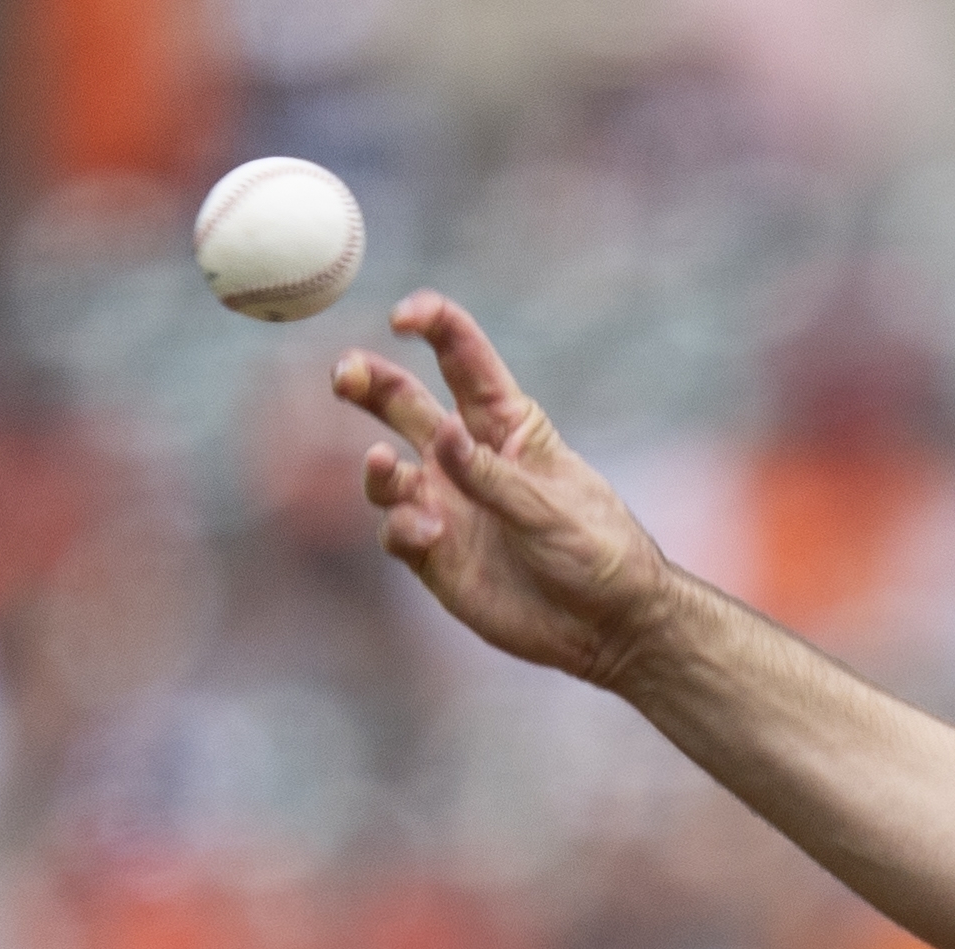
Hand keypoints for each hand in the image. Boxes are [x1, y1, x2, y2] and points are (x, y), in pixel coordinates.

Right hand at [332, 292, 678, 685]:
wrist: (609, 627)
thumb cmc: (599, 553)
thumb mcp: (552, 508)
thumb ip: (493, 476)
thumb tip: (441, 434)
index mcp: (507, 425)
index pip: (463, 358)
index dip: (433, 324)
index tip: (404, 316)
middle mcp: (466, 457)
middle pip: (402, 402)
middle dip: (368, 381)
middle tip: (345, 375)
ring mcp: (445, 503)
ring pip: (386, 470)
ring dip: (379, 467)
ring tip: (387, 468)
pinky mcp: (433, 552)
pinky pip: (395, 530)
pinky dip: (401, 527)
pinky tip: (428, 534)